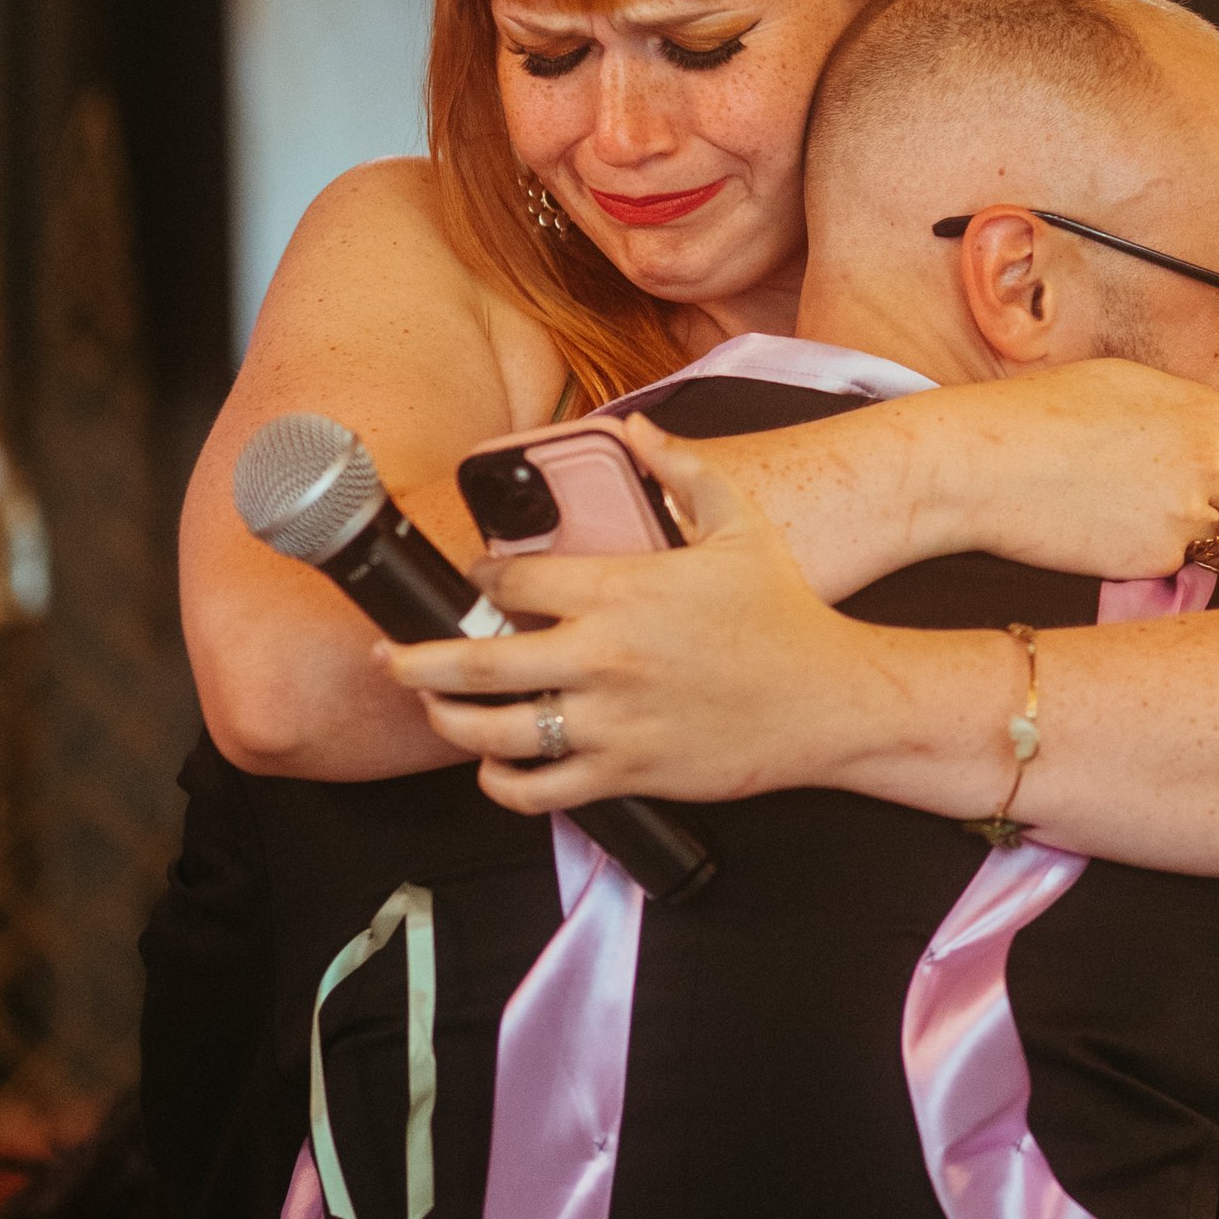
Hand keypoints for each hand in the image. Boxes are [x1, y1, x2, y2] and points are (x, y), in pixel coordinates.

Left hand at [381, 421, 878, 812]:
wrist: (829, 698)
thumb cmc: (783, 613)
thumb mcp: (739, 524)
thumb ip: (681, 469)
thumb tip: (639, 428)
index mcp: (622, 590)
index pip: (511, 585)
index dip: (477, 579)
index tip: (474, 580)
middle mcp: (604, 658)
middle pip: (474, 665)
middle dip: (414, 661)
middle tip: (389, 657)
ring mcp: (610, 721)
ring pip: (493, 732)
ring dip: (447, 721)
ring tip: (431, 708)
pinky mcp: (625, 772)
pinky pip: (536, 791)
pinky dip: (501, 783)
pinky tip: (494, 765)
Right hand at [904, 361, 1218, 581]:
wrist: (989, 462)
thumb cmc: (1041, 411)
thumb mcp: (1124, 382)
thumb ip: (1179, 408)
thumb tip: (1204, 425)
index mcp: (1203, 413)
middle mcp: (1208, 464)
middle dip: (1218, 501)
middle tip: (1164, 495)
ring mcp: (1186, 517)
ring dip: (1190, 534)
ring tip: (1133, 515)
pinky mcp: (1157, 560)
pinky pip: (1176, 567)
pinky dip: (1152, 558)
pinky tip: (1107, 534)